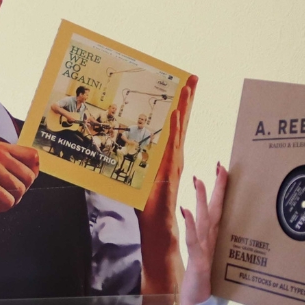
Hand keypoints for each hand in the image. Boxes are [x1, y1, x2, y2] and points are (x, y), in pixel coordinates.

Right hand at [0, 141, 38, 231]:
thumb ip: (17, 165)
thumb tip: (38, 165)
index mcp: (0, 148)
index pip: (34, 156)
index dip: (30, 173)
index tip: (14, 179)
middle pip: (29, 176)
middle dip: (19, 190)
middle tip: (1, 191)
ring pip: (20, 190)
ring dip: (10, 200)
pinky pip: (9, 202)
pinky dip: (1, 208)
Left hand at [140, 76, 196, 267]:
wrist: (157, 226)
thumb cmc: (147, 206)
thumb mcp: (137, 180)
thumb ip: (131, 166)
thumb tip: (111, 153)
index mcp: (169, 157)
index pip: (176, 127)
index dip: (181, 107)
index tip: (184, 88)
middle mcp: (175, 156)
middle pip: (183, 122)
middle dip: (188, 99)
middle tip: (193, 78)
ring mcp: (175, 162)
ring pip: (181, 129)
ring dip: (184, 107)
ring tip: (188, 87)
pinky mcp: (170, 170)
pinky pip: (173, 145)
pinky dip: (175, 129)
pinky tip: (176, 114)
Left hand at [178, 162, 226, 304]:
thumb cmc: (202, 283)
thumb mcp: (204, 260)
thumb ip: (202, 243)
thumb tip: (199, 227)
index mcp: (213, 239)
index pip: (217, 209)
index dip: (219, 190)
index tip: (221, 170)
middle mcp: (211, 241)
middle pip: (215, 210)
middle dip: (217, 188)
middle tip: (220, 166)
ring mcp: (205, 250)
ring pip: (204, 220)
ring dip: (202, 200)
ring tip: (199, 180)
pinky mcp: (198, 261)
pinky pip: (193, 240)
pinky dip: (190, 225)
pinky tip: (186, 211)